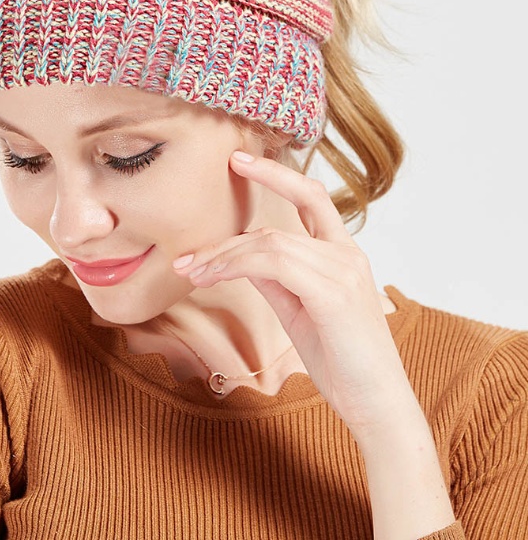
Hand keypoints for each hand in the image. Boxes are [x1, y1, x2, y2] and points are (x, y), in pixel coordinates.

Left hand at [173, 150, 417, 437]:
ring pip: (269, 243)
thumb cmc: (342, 360)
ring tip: (194, 272)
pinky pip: (273, 265)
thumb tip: (238, 257)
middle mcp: (347, 255)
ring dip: (223, 256)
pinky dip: (235, 267)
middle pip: (280, 222)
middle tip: (189, 254)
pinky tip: (212, 278)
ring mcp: (343, 270)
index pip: (311, 197)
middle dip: (231, 229)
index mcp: (344, 254)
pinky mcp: (333, 292)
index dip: (276, 173)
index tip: (240, 160)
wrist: (376, 405)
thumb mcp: (299, 309)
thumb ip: (275, 277)